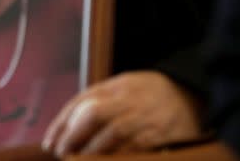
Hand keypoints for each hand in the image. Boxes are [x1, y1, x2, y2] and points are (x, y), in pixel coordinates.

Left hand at [42, 71, 202, 156]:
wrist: (189, 96)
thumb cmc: (147, 94)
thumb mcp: (120, 87)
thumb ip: (95, 102)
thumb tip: (65, 128)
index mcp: (116, 86)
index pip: (81, 102)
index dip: (62, 124)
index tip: (50, 143)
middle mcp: (129, 100)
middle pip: (93, 115)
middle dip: (73, 137)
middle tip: (61, 153)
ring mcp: (144, 118)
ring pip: (113, 135)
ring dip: (91, 152)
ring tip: (78, 160)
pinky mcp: (159, 137)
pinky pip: (134, 150)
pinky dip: (116, 158)